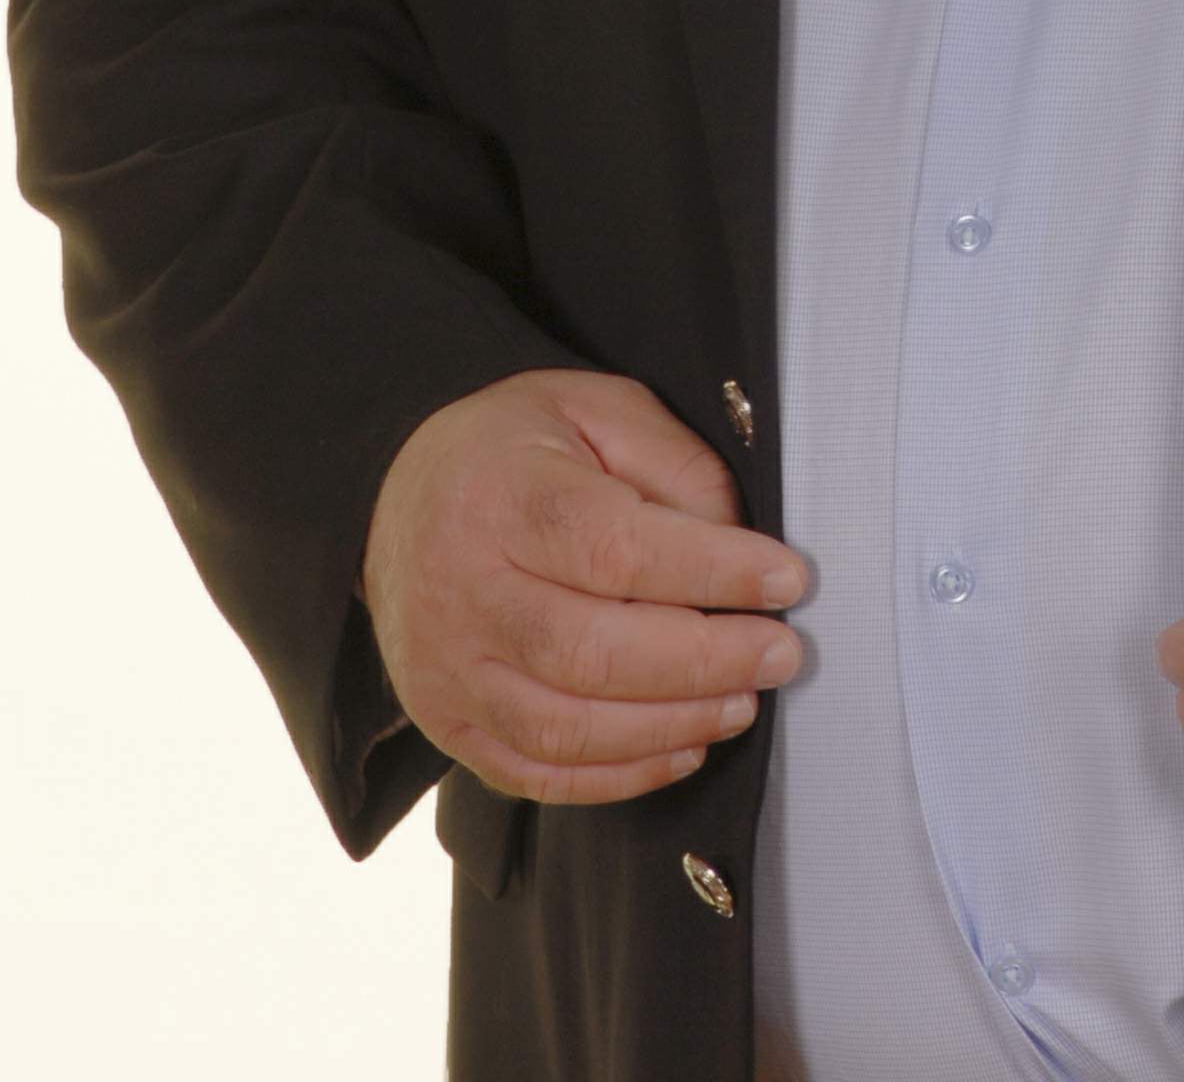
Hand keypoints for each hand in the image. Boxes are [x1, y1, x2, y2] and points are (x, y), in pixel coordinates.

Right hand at [360, 368, 809, 804]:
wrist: (397, 492)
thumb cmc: (515, 447)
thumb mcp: (596, 408)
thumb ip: (673, 465)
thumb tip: (738, 543)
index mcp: (500, 496)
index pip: (614, 547)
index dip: (711, 571)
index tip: (786, 579)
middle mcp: (463, 590)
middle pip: (590, 651)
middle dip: (704, 661)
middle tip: (780, 653)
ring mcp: (449, 669)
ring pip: (565, 727)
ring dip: (671, 725)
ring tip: (742, 703)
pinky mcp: (448, 723)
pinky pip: (536, 773)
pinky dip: (619, 776)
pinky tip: (682, 747)